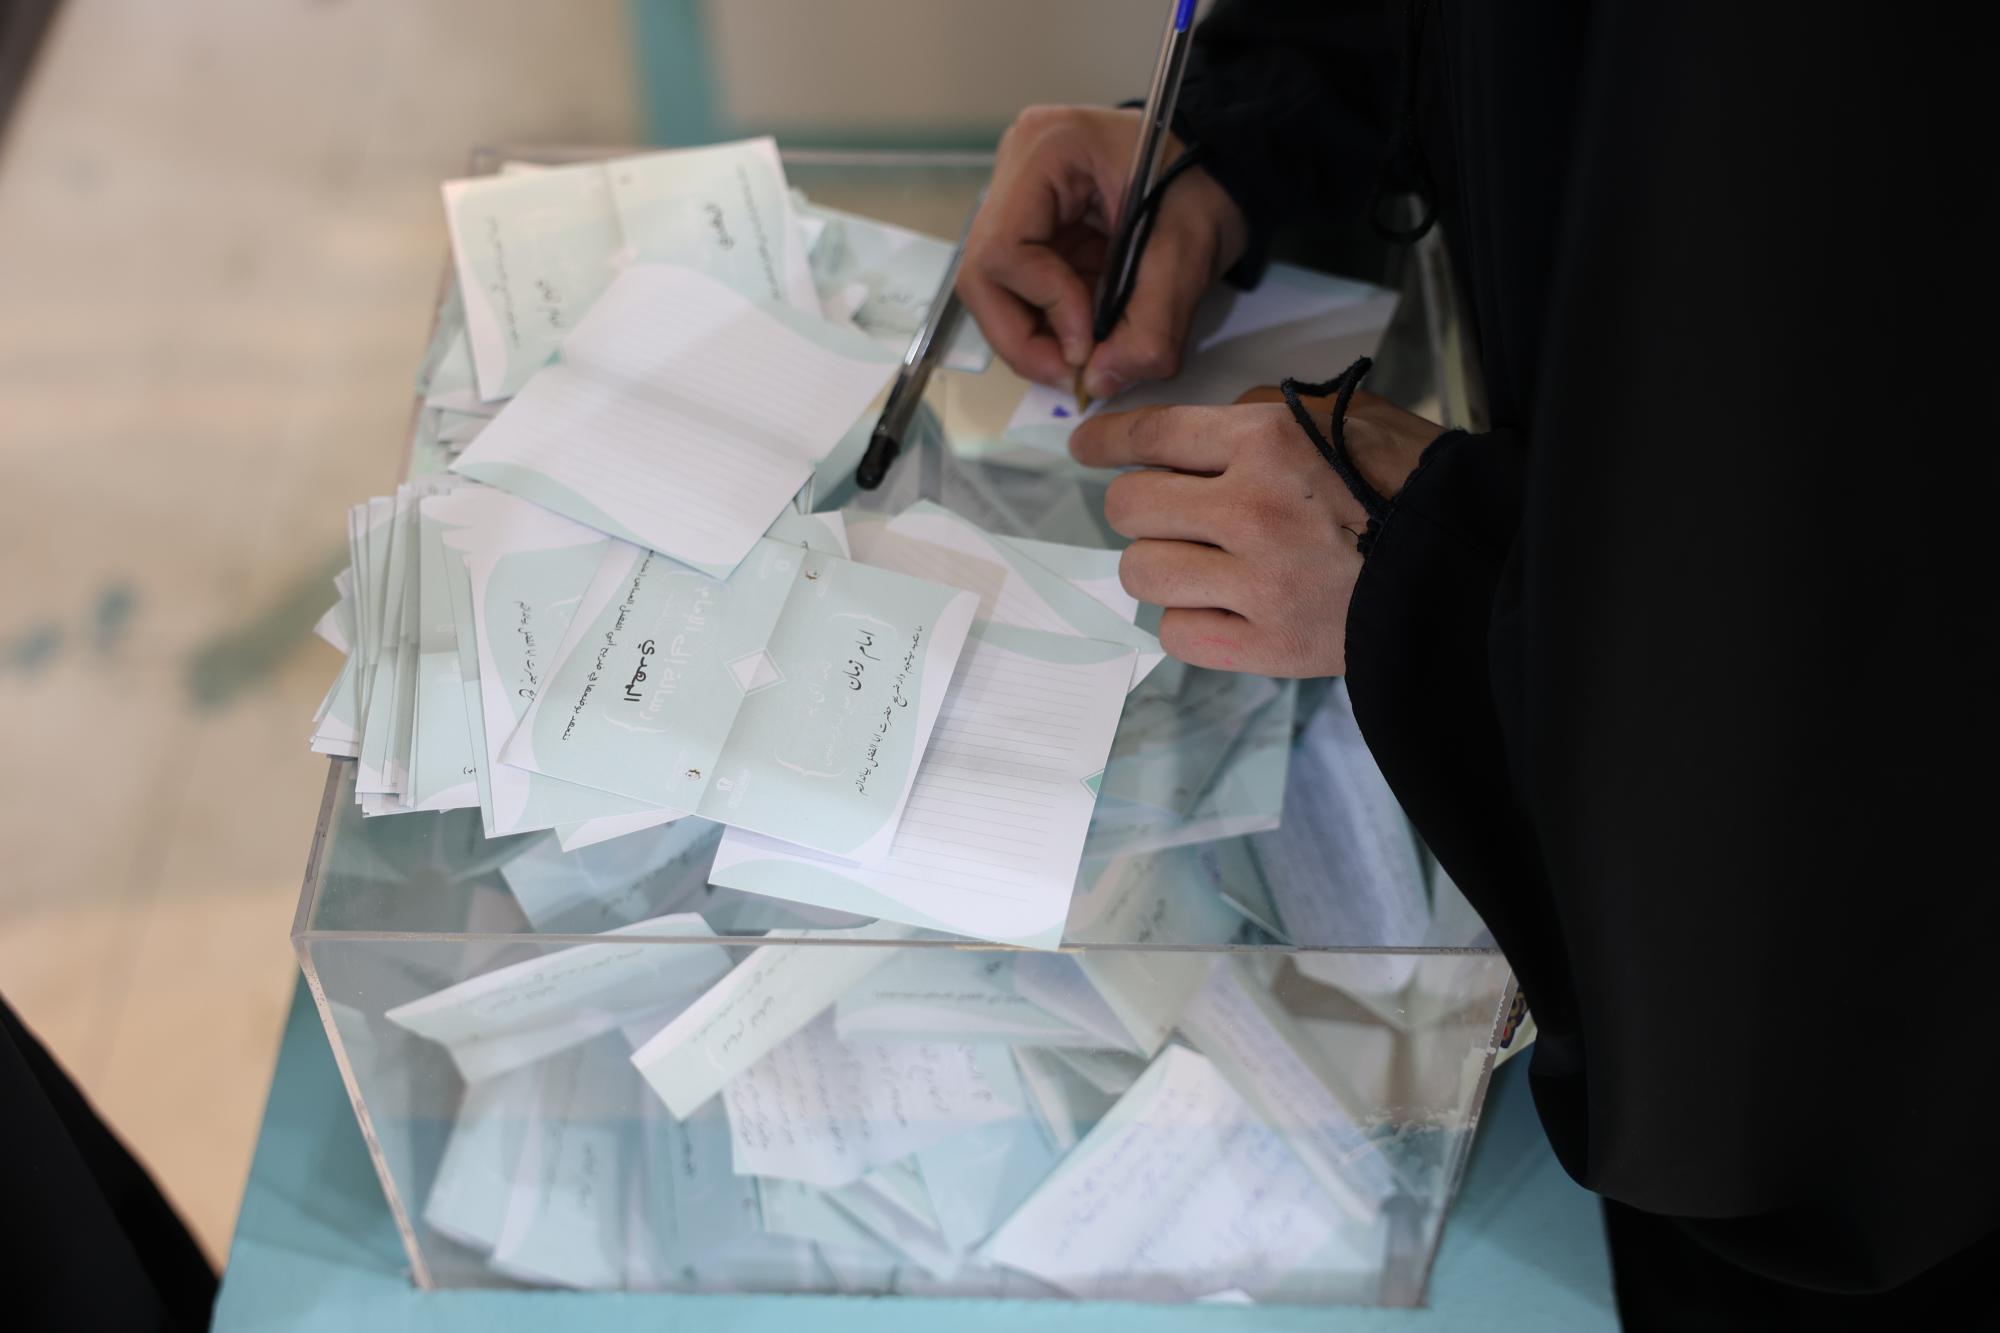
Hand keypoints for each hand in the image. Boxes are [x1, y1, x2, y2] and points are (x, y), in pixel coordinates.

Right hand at [958, 105, 1248, 400]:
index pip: (1005, 250)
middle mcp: (1016, 169)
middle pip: (983, 276)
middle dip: (1024, 338)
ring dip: (1035, 337)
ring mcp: (1018, 199)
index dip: (1043, 308)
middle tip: (1074, 374)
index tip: (1089, 345)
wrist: (1221, 165)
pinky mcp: (1031, 227)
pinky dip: (1049, 325)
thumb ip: (1149, 326)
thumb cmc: (1206, 184)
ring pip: (993, 292)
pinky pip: (1019, 291)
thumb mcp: (1187, 253)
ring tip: (1086, 356)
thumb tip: (1099, 383)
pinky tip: (1085, 332)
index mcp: (1047, 150)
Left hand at [1071, 386, 1443, 675]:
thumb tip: (1195, 438)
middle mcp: (1249, 508)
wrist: (1465, 566)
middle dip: (1136, 508)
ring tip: (1198, 566)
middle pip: (1129, 507)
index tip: (1086, 448)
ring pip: (1142, 573)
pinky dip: (1190, 622)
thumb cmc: (1409, 484)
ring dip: (1160, 566)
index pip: (1150, 435)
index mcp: (1267, 443)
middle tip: (1163, 516)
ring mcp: (1255, 583)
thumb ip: (1262, 421)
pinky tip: (1221, 608)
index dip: (1105, 441)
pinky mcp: (1266, 646)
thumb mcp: (1342, 419)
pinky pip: (1177, 635)